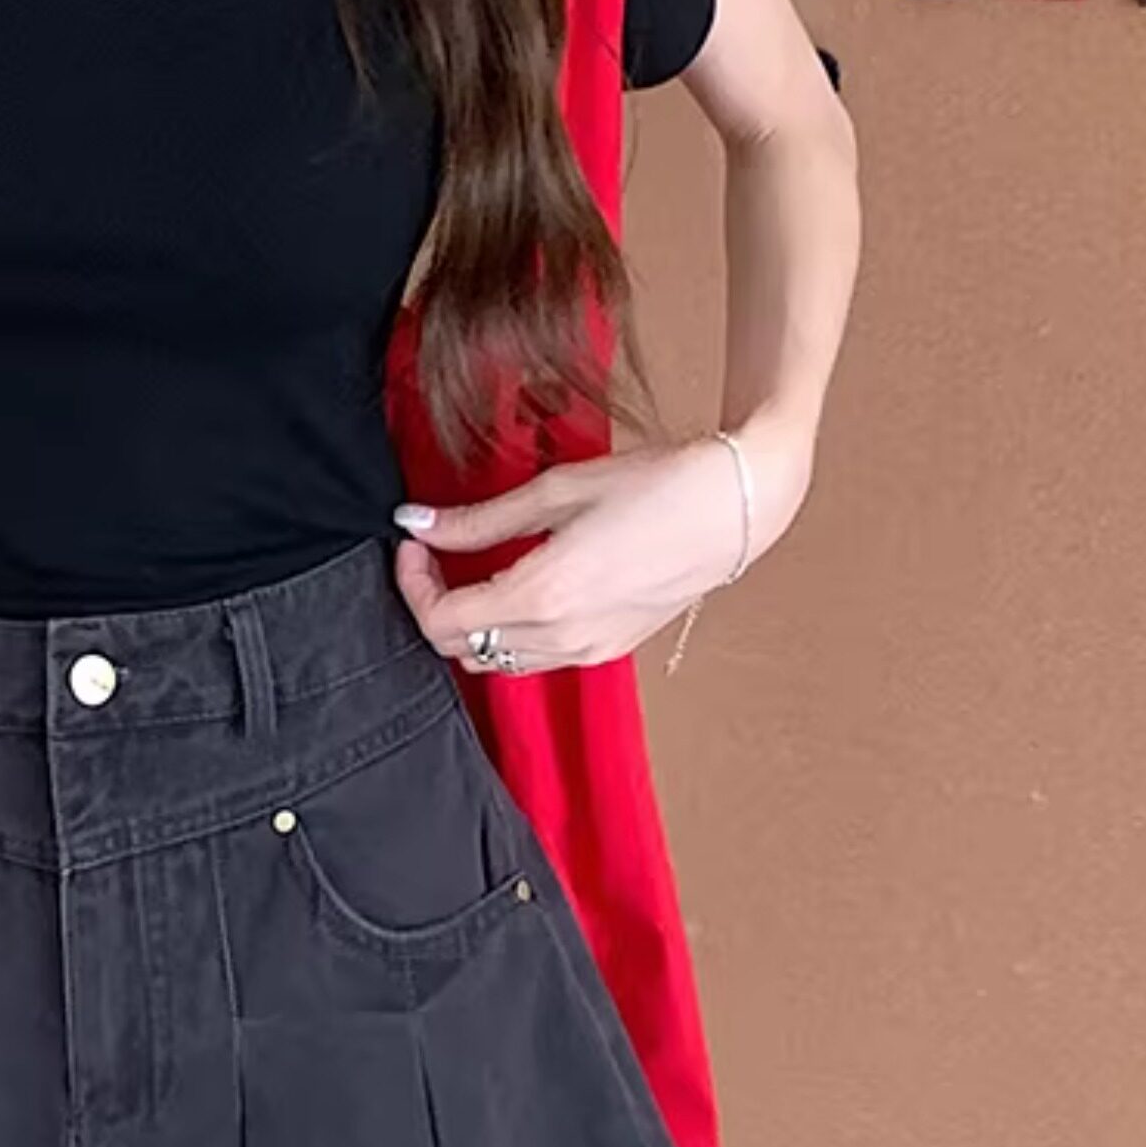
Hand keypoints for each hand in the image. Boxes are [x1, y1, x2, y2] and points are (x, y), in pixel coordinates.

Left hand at [394, 429, 806, 675]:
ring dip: (471, 623)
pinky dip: (509, 633)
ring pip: (494, 660)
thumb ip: (479, 519)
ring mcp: (585, 653)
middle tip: (436, 555)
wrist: (733, 508)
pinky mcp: (605, 652)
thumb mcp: (558, 491)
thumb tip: (416, 522)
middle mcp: (560, 638)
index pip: (440, 620)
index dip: (412, 585)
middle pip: (460, 647)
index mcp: (542, 596)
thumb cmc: (655, 486)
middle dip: (435, 604)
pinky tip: (520, 589)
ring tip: (474, 571)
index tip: (414, 544)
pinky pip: (533, 660)